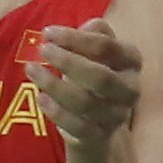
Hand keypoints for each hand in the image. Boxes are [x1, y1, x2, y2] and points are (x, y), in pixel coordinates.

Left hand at [26, 19, 141, 146]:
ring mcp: (116, 115)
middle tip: (43, 51)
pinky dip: (56, 111)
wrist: (96, 118)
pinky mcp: (99, 135)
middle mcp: (130, 89)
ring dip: (55, 85)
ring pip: (87, 103)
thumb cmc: (91, 71)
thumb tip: (85, 27)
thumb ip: (90, 34)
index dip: (75, 38)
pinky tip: (40, 98)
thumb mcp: (92, 50)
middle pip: (101, 77)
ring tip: (31, 69)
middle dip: (68, 63)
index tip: (47, 33)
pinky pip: (78, 126)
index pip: (106, 47)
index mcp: (131, 61)